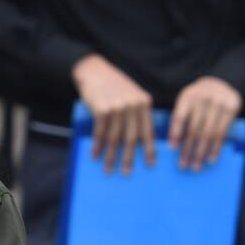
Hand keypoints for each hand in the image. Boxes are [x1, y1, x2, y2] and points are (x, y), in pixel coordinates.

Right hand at [72, 55, 155, 173]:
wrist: (95, 71)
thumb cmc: (114, 85)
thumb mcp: (132, 95)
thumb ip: (137, 113)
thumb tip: (139, 140)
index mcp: (144, 103)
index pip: (148, 131)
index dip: (149, 150)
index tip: (149, 165)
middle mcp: (132, 106)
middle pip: (131, 138)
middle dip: (128, 158)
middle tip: (126, 173)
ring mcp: (117, 108)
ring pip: (114, 138)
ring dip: (110, 156)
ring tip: (108, 169)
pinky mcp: (101, 110)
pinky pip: (100, 132)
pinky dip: (97, 146)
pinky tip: (95, 155)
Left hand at [170, 77, 243, 170]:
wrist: (223, 83)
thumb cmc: (200, 98)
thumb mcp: (188, 100)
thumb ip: (182, 116)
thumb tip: (174, 144)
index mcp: (188, 96)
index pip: (180, 117)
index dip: (175, 133)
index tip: (172, 149)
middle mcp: (203, 98)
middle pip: (194, 129)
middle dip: (188, 149)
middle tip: (183, 165)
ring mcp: (218, 103)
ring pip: (208, 133)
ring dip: (201, 153)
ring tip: (196, 166)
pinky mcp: (231, 108)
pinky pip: (222, 133)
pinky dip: (216, 148)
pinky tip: (211, 159)